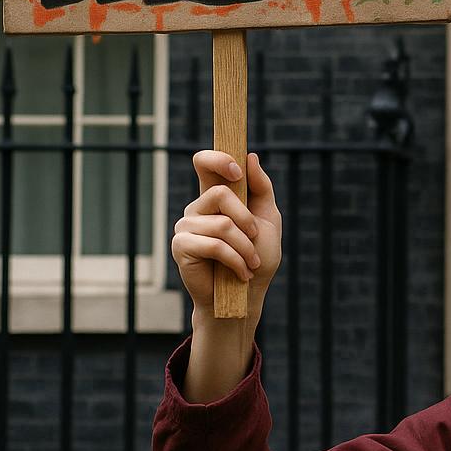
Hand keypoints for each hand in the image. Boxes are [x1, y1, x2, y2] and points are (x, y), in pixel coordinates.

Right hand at [173, 150, 282, 325]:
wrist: (248, 293)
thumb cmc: (258, 255)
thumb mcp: (268, 218)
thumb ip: (261, 188)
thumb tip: (250, 157)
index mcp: (216, 196)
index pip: (204, 163)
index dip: (217, 158)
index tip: (237, 169)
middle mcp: (198, 207)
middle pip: (220, 193)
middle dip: (246, 219)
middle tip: (256, 239)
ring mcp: (186, 226)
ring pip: (222, 224)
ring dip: (245, 247)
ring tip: (251, 263)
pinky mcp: (181, 247)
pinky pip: (214, 245)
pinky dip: (235, 259)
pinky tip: (241, 272)